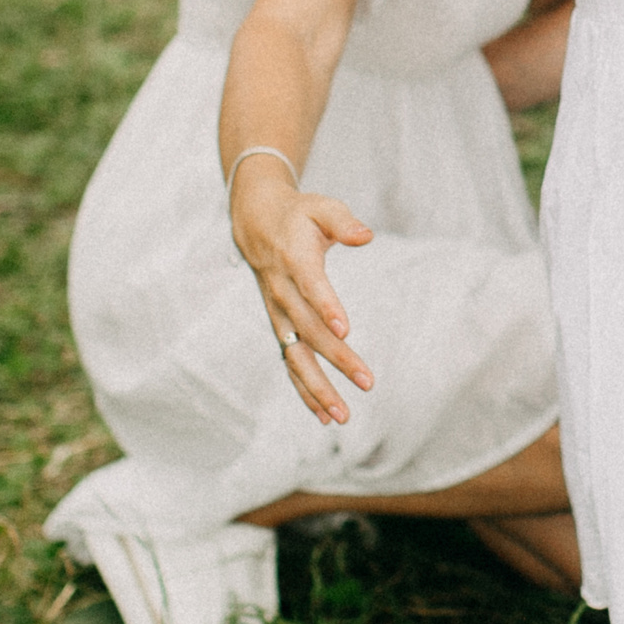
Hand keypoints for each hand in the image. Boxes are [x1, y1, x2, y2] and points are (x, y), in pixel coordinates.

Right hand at [228, 160, 378, 424]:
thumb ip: (344, 222)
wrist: (256, 223)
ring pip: (295, 356)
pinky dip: (305, 389)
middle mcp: (282, 293)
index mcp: (295, 260)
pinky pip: (290, 362)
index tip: (346, 329)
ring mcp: (278, 314)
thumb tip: (366, 236)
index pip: (311, 287)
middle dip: (337, 359)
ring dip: (317, 388)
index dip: (326, 307)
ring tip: (342, 415)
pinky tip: (324, 415)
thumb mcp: (322, 207)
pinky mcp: (280, 327)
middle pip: (309, 331)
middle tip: (368, 382)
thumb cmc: (299, 215)